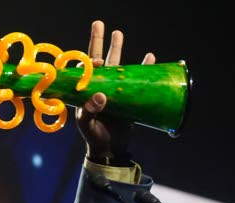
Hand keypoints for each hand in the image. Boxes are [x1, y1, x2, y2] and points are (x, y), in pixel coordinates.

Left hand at [76, 20, 155, 161]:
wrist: (111, 148)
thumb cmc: (94, 137)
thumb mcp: (88, 125)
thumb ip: (90, 111)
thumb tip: (99, 97)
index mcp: (85, 92)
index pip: (85, 70)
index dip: (88, 62)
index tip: (95, 60)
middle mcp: (99, 86)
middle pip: (100, 59)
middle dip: (98, 41)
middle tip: (98, 23)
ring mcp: (114, 89)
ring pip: (117, 64)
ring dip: (118, 48)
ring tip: (118, 33)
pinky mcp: (128, 95)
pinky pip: (138, 77)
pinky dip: (144, 67)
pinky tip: (149, 56)